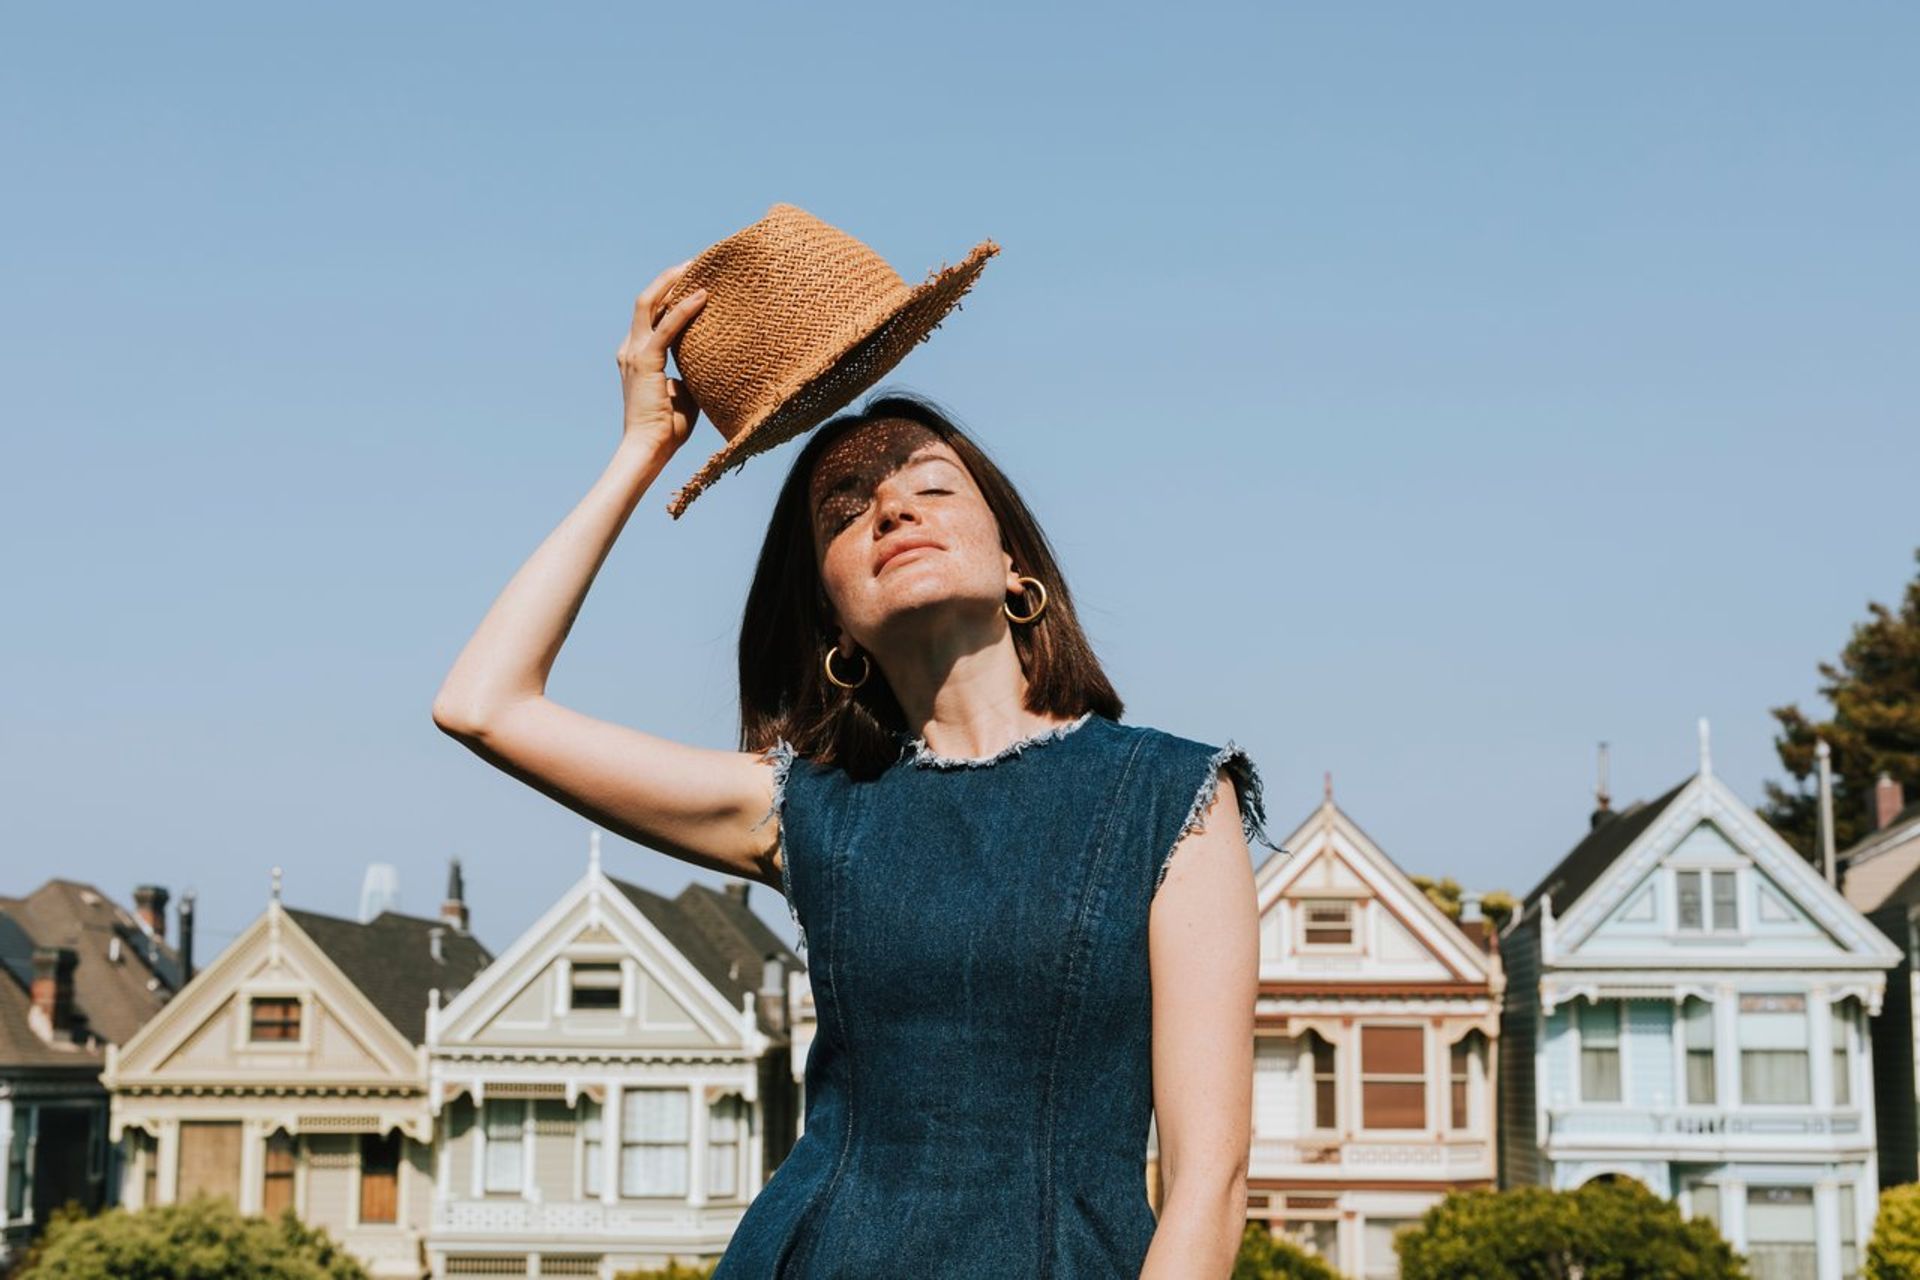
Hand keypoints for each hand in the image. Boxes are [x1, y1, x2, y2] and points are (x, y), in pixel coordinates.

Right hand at [617, 260, 707, 456]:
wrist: (649, 449)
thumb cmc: (668, 428)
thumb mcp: (686, 392)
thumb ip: (693, 370)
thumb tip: (714, 358)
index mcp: (638, 355)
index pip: (653, 315)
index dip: (671, 294)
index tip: (695, 279)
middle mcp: (631, 349)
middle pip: (647, 300)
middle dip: (669, 278)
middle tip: (695, 262)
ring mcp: (634, 353)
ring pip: (650, 304)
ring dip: (673, 283)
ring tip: (697, 266)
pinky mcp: (645, 362)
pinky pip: (666, 327)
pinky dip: (684, 309)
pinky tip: (703, 296)